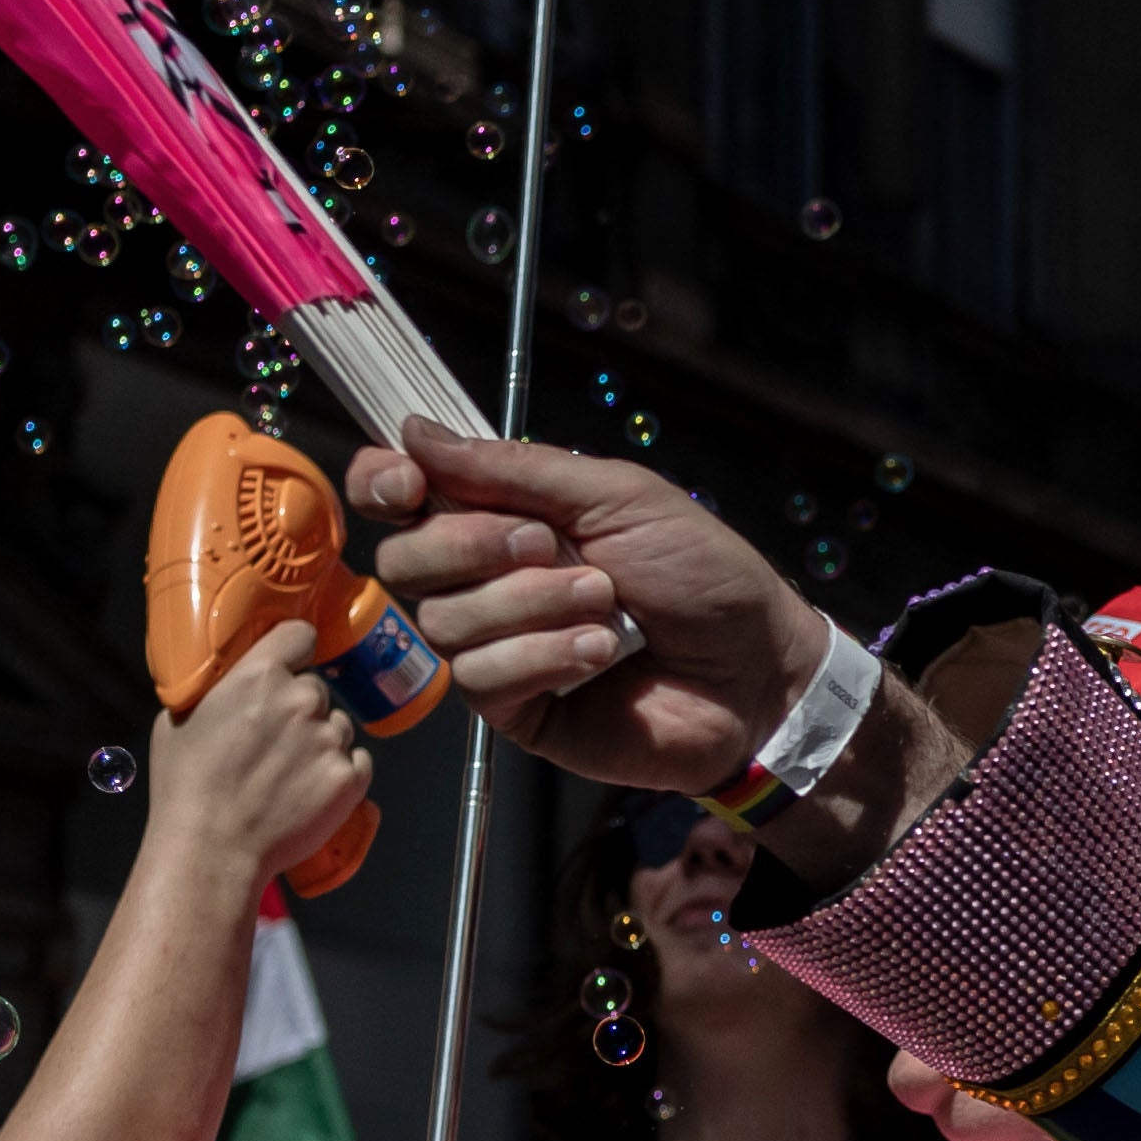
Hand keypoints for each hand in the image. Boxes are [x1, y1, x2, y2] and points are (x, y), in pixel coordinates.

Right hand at [139, 643, 374, 886]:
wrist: (212, 850)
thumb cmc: (187, 789)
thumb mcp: (180, 721)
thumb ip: (216, 691)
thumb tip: (228, 683)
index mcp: (259, 676)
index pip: (299, 636)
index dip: (295, 650)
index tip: (291, 664)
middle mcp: (302, 700)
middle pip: (316, 690)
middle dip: (300, 710)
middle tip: (274, 743)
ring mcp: (330, 740)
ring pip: (338, 727)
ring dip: (321, 743)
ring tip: (287, 776)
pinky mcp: (349, 779)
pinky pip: (358, 762)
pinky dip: (341, 774)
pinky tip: (310, 791)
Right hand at [347, 422, 832, 795]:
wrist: (757, 669)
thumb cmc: (702, 574)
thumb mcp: (617, 495)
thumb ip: (514, 467)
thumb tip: (414, 432)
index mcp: (505, 513)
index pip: (401, 493)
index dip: (383, 482)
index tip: (408, 481)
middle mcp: (487, 579)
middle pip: (405, 558)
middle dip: (472, 544)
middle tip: (546, 543)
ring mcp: (496, 646)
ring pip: (444, 621)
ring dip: (531, 603)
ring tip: (606, 603)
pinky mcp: (514, 709)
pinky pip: (480, 677)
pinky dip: (544, 654)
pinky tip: (600, 652)